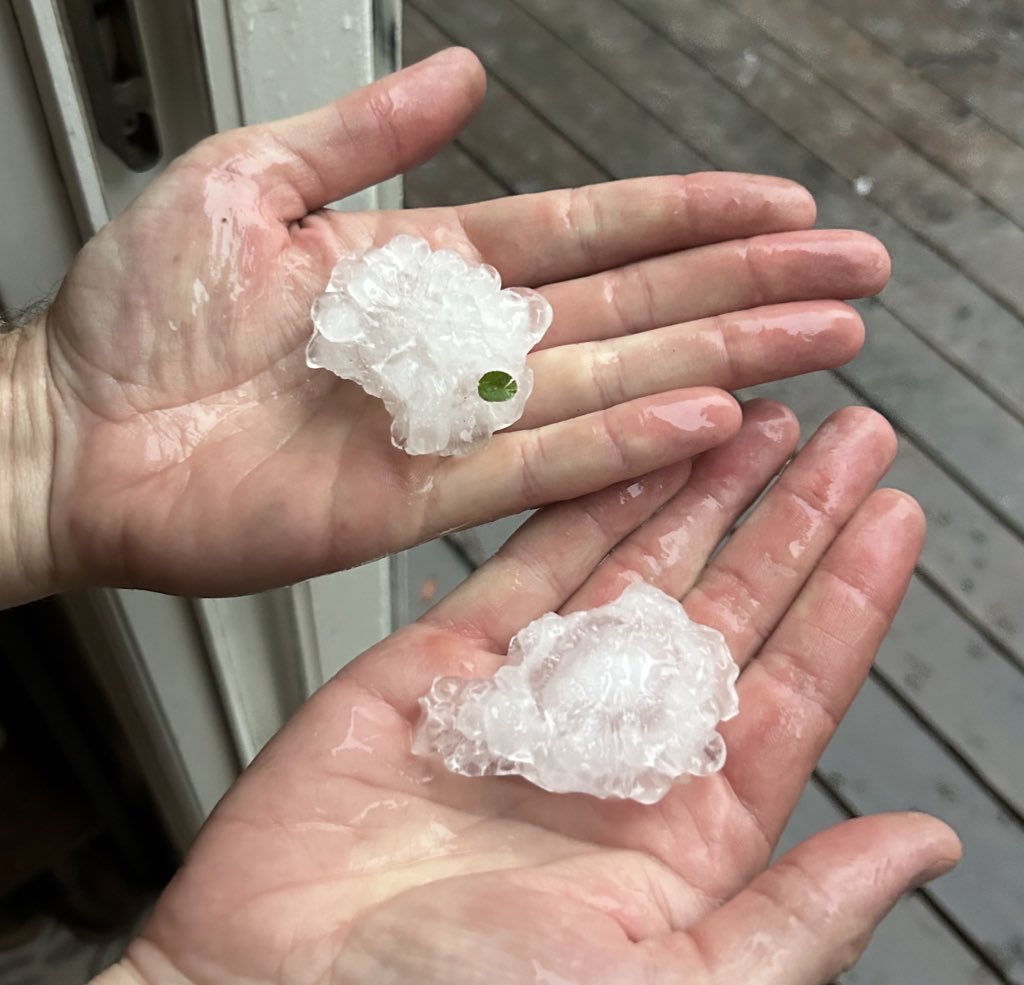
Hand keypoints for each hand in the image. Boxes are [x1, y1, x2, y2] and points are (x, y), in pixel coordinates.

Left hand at [37, 48, 887, 595]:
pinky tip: (710, 421)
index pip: (589, 235)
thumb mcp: (251, 181)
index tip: (779, 205)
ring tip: (817, 343)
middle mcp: (460, 348)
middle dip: (742, 288)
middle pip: (629, 309)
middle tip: (847, 279)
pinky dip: (626, 444)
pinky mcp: (420, 498)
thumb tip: (460, 74)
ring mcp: (448, 426)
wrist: (76, 430)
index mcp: (430, 269)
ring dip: (718, 360)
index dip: (686, 217)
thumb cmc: (137, 313)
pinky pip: (542, 468)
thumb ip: (367, 135)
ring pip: (611, 386)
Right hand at [109, 401, 958, 984]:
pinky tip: (628, 457)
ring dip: (696, 492)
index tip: (892, 516)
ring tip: (753, 422)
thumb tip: (920, 851)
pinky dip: (578, 506)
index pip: (793, 686)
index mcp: (682, 831)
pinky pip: (523, 565)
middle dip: (790, 516)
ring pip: (634, 567)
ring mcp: (527, 699)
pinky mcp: (440, 666)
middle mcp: (613, 751)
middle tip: (846, 437)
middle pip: (728, 606)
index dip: (848, 595)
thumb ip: (799, 914)